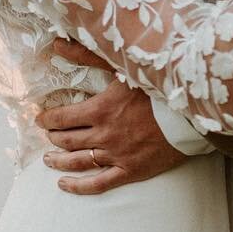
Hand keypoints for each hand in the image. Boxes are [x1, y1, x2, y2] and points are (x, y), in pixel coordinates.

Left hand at [37, 38, 186, 194]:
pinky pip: (99, 183)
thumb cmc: (159, 86)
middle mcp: (104, 135)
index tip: (41, 117)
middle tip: (47, 134)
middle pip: (68, 140)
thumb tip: (57, 44)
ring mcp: (117, 155)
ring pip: (78, 162)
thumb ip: (88, 55)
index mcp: (101, 109)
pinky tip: (64, 185)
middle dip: (53, 136)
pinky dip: (78, 186)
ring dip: (59, 161)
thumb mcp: (122, 65)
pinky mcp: (131, 170)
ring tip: (48, 159)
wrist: (191, 111)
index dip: (48, 118)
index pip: (63, 117)